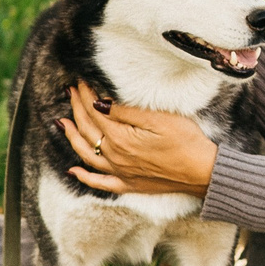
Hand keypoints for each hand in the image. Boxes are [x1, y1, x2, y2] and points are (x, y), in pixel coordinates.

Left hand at [61, 81, 215, 196]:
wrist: (202, 171)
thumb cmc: (186, 141)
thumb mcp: (158, 119)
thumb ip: (126, 113)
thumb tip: (100, 105)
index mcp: (121, 138)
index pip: (95, 112)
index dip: (85, 95)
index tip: (80, 81)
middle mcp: (115, 156)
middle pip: (87, 130)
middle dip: (76, 109)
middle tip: (70, 92)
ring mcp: (120, 172)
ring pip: (86, 154)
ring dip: (72, 137)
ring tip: (62, 123)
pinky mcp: (128, 184)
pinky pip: (99, 182)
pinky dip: (83, 177)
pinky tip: (73, 170)